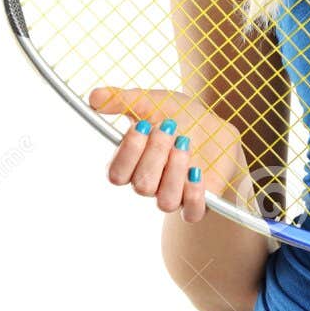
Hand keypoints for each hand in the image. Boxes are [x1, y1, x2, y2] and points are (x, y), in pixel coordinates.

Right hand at [89, 87, 247, 224]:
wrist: (215, 124)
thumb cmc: (179, 115)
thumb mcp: (151, 102)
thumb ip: (122, 100)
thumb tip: (94, 97)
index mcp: (132, 165)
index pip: (116, 174)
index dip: (128, 152)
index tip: (143, 125)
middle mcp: (150, 184)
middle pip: (142, 185)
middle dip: (155, 153)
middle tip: (169, 126)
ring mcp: (175, 195)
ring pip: (165, 201)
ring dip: (174, 171)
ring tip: (184, 143)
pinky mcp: (200, 201)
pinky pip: (192, 212)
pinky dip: (193, 195)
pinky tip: (196, 171)